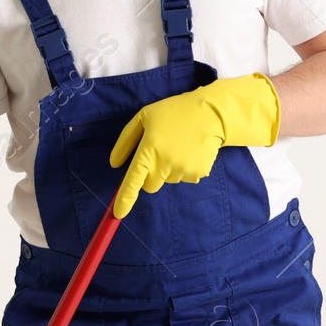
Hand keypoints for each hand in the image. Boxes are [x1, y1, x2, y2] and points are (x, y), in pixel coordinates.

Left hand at [108, 73, 280, 218]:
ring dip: (169, 169)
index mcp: (149, 150)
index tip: (118, 214)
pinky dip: (185, 167)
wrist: (211, 113)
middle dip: (150, 176)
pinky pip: (185, 177)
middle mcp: (165, 165)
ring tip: (179, 146)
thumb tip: (115, 164)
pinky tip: (191, 150)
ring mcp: (183, 171)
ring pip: (168, 180)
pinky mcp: (198, 173)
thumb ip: (126, 141)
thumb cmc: (173, 112)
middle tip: (159, 154)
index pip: (133, 181)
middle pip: (150, 186)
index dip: (124, 199)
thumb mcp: (143, 118)